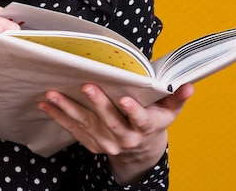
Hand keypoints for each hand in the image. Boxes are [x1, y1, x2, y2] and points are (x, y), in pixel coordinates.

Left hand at [38, 82, 193, 183]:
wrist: (141, 150)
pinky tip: (46, 104)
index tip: (124, 99)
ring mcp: (107, 142)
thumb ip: (177, 97)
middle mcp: (125, 137)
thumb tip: (189, 85)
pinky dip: (59, 116)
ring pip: (87, 125)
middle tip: (86, 86)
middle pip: (110, 121)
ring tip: (53, 94)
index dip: (132, 110)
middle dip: (97, 103)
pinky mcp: (92, 142)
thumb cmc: (154, 119)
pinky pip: (74, 130)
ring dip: (68, 109)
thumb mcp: (169, 111)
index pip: (139, 119)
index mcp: (145, 127)